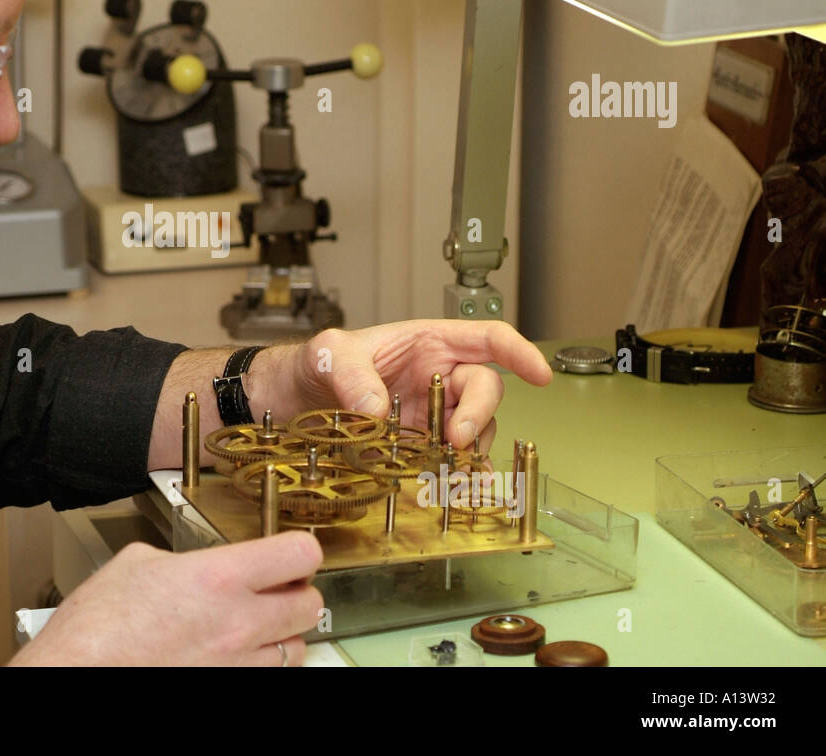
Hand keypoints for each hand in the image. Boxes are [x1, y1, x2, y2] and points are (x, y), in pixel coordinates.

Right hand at [9, 531, 323, 665]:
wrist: (77, 678)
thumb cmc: (95, 629)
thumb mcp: (136, 563)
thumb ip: (181, 559)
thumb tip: (192, 565)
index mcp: (218, 577)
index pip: (300, 554)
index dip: (299, 550)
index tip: (290, 552)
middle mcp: (239, 624)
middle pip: (311, 604)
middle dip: (295, 593)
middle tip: (274, 589)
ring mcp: (237, 666)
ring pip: (296, 649)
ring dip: (280, 634)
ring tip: (251, 627)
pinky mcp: (229, 689)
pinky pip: (265, 677)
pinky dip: (256, 665)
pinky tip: (231, 656)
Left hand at [268, 320, 551, 456]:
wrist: (289, 401)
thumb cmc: (314, 364)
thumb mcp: (326, 354)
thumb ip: (350, 374)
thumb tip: (376, 408)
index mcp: (427, 343)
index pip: (485, 340)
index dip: (518, 353)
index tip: (540, 374)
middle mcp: (437, 379)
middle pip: (484, 389)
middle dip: (479, 412)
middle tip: (457, 436)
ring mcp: (431, 416)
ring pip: (474, 430)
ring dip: (468, 448)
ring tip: (447, 465)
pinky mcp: (418, 448)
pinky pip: (451, 461)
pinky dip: (457, 475)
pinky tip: (452, 488)